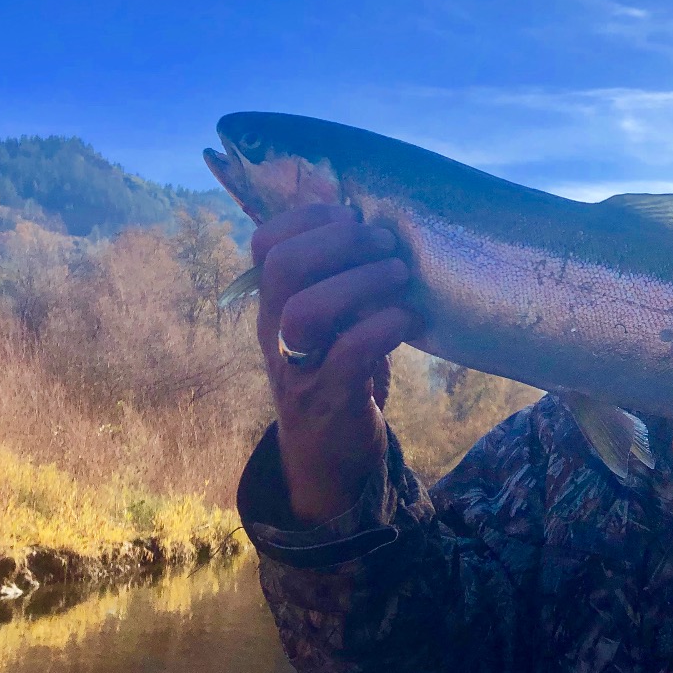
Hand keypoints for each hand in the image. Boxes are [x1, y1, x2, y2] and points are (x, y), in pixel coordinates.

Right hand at [253, 203, 419, 524]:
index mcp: (275, 303)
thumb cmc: (339, 373)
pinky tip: (407, 318)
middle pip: (282, 267)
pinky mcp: (330, 398)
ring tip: (398, 275)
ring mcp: (299, 367)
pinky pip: (349, 354)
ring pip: (306, 311)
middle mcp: (276, 331)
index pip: (265, 244)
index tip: (351, 214)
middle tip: (384, 242)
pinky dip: (384, 327)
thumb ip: (340, 277)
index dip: (307, 217)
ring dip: (360, 282)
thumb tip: (373, 219)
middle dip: (339, 242)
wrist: (330, 457)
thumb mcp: (333, 320)